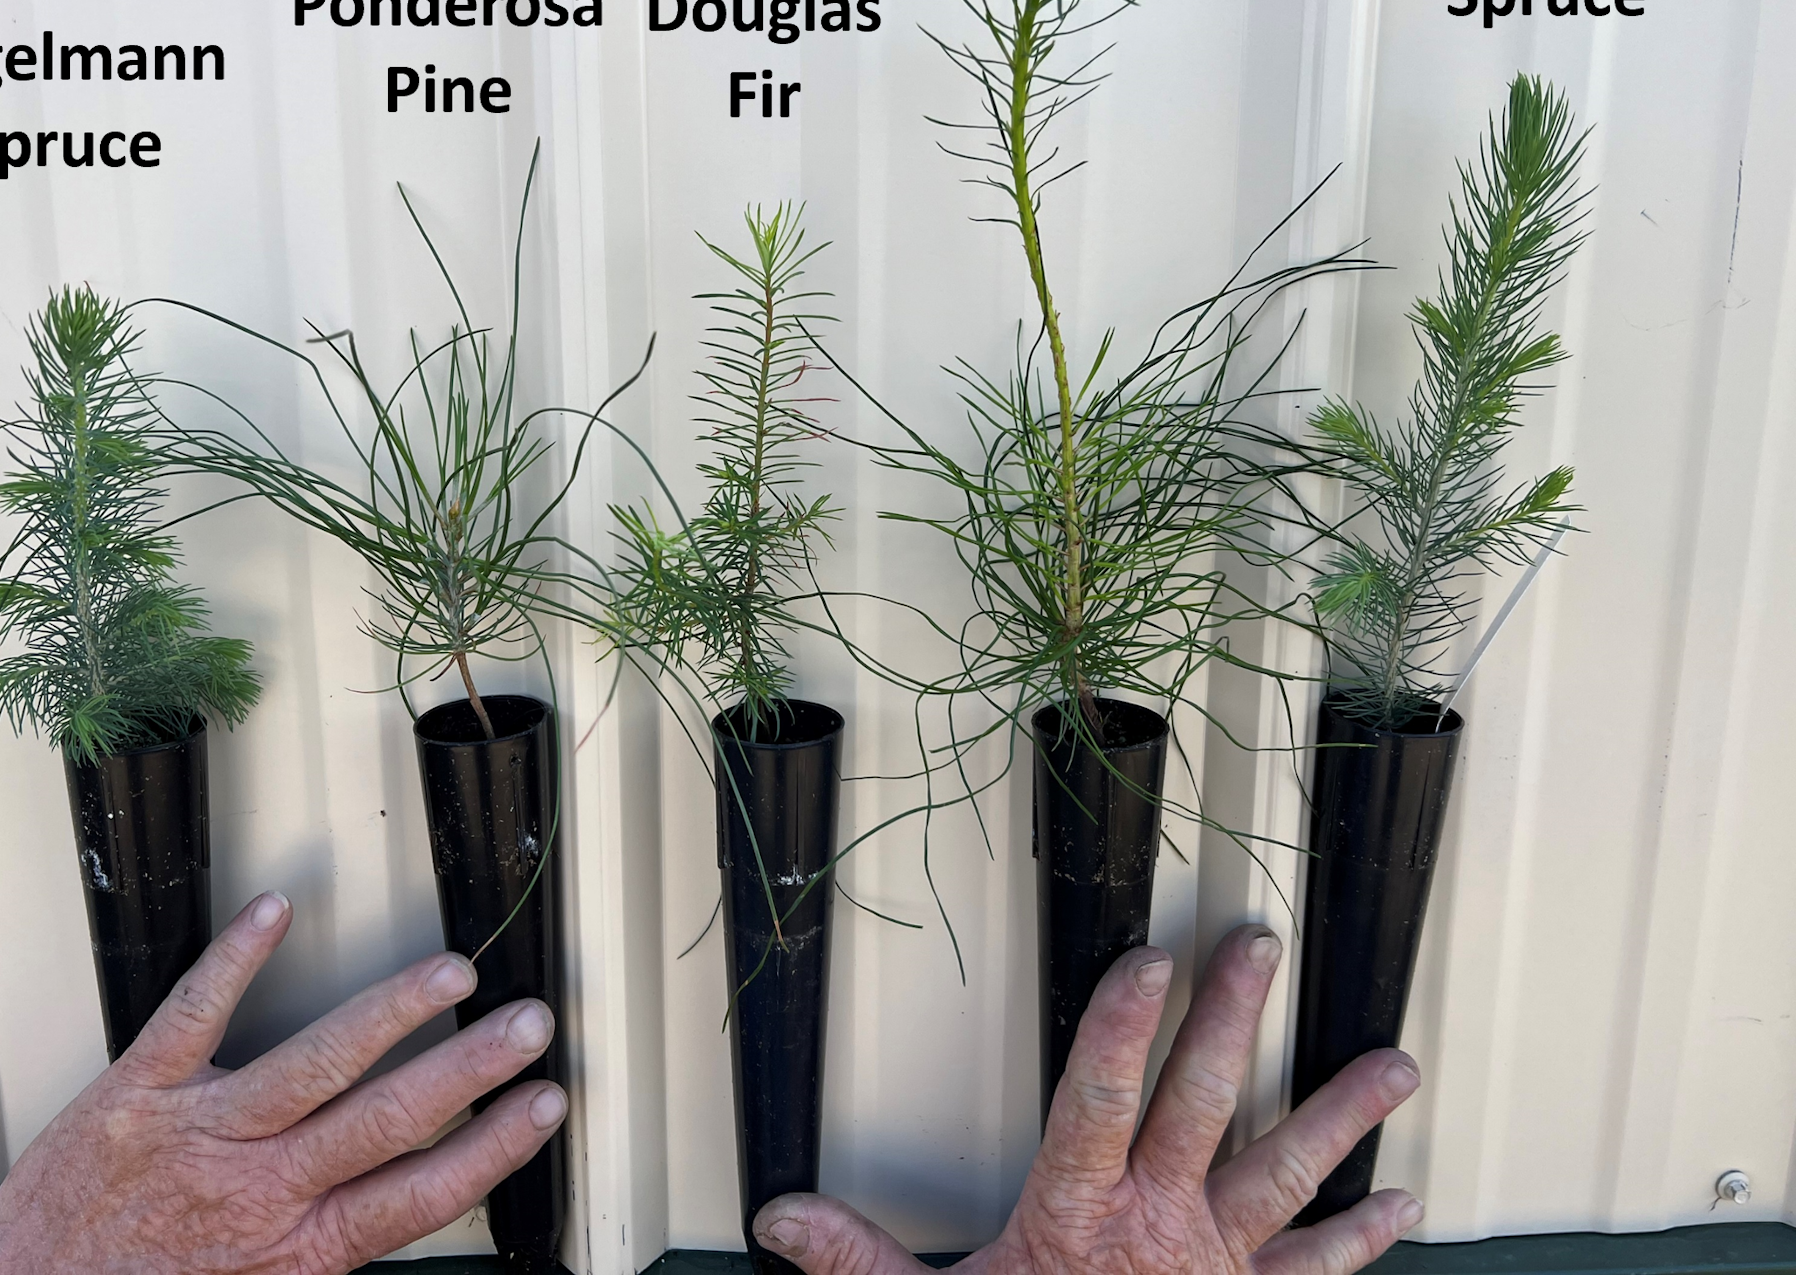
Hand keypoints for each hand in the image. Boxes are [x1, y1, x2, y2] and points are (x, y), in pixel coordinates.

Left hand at [0, 892, 564, 1274]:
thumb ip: (325, 1251)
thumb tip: (401, 1211)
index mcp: (295, 1246)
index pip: (421, 1192)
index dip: (494, 1145)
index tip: (542, 1105)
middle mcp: (258, 1186)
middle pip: (390, 1118)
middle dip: (471, 1065)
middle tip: (528, 1023)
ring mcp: (201, 1131)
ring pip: (317, 1061)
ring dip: (392, 1012)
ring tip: (450, 970)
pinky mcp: (138, 1092)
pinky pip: (195, 1014)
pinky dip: (237, 958)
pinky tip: (277, 913)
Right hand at [755, 925, 1421, 1274]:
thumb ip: (863, 1262)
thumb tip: (786, 1218)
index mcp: (1081, 1215)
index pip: (1101, 1098)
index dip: (1124, 1025)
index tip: (1150, 959)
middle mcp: (1161, 1227)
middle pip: (1203, 1104)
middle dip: (1232, 1020)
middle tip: (1259, 950)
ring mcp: (1217, 1267)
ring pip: (1285, 1173)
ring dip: (1340, 1116)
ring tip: (1393, 1066)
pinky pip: (1316, 1273)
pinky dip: (1362, 1240)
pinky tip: (1405, 1206)